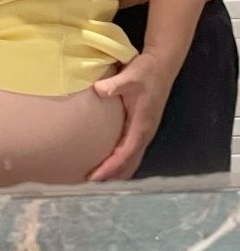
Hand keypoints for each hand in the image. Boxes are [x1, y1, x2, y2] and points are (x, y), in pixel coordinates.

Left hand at [85, 52, 173, 181]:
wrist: (162, 65)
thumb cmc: (146, 71)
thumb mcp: (131, 75)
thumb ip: (115, 84)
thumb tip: (99, 90)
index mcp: (141, 125)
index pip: (125, 154)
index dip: (110, 168)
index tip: (94, 178)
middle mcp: (145, 133)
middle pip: (129, 164)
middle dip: (111, 176)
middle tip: (88, 185)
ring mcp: (145, 131)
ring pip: (131, 160)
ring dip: (116, 171)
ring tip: (96, 179)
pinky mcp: (142, 127)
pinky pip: (131, 152)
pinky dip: (120, 162)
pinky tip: (109, 163)